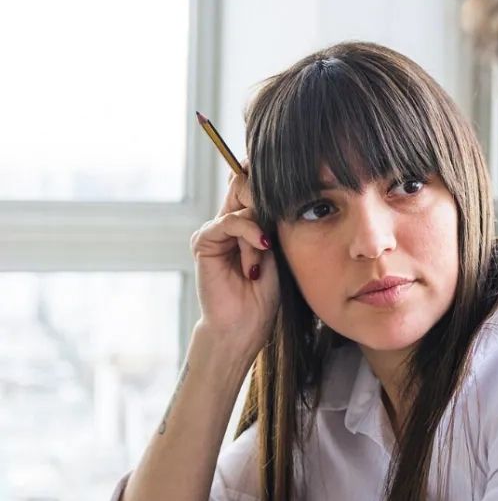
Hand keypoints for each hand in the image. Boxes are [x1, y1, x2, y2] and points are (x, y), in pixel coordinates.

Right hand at [189, 168, 278, 361]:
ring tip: (265, 254)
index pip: (252, 185)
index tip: (290, 176)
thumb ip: (273, 221)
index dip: (267, 178)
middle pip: (245, 184)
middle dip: (267, 199)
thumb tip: (279, 189)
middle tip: (278, 225)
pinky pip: (229, 221)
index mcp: (247, 221)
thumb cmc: (266, 292)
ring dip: (260, 229)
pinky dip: (249, 233)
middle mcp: (230, 222)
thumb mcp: (278, 248)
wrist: (247, 323)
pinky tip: (261, 248)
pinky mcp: (204, 241)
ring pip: (242, 202)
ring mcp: (215, 230)